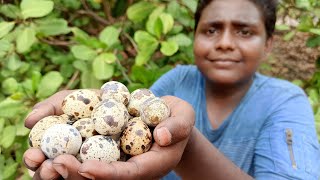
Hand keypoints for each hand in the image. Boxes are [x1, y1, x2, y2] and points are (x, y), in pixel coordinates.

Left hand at [23, 91, 194, 178]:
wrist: (165, 116)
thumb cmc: (177, 118)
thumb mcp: (184, 117)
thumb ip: (177, 127)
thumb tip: (162, 136)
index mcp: (148, 164)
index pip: (127, 174)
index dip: (107, 174)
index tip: (86, 169)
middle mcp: (126, 163)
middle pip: (99, 174)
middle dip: (74, 173)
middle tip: (50, 165)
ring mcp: (111, 152)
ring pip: (83, 163)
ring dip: (57, 163)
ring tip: (33, 156)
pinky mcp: (101, 139)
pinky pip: (79, 144)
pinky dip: (59, 140)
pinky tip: (38, 128)